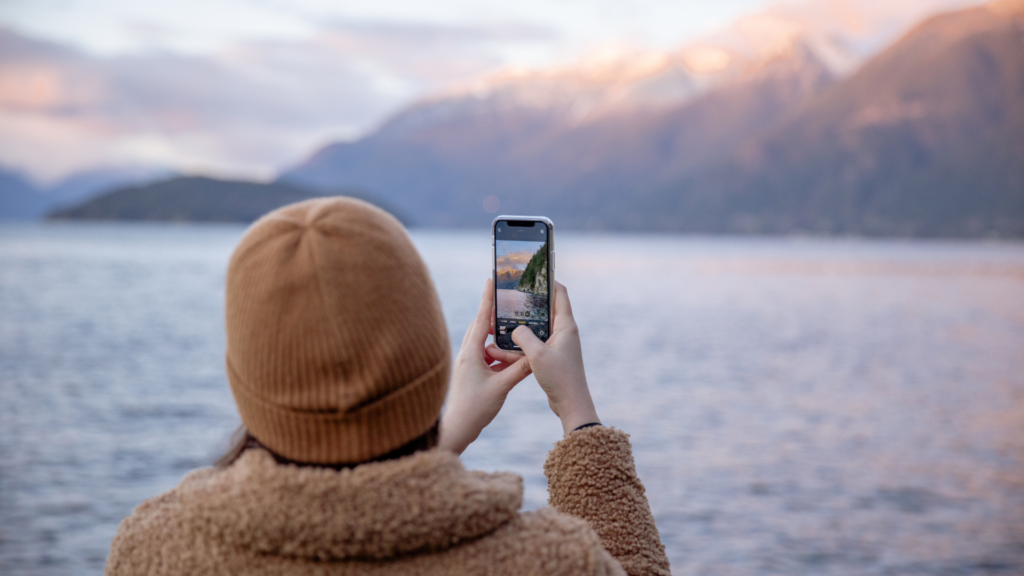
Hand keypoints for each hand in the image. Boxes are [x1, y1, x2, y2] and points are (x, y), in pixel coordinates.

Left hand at [439, 278, 531, 454]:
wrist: (457, 429)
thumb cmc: (475, 409)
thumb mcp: (502, 388)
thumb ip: (519, 369)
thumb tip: (536, 354)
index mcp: (470, 353)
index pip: (481, 319)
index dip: (487, 299)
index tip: (491, 280)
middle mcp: (466, 354)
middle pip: (480, 325)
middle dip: (492, 311)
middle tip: (505, 295)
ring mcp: (467, 363)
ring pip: (482, 340)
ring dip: (495, 332)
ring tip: (510, 322)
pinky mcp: (470, 373)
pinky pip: (484, 354)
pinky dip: (495, 349)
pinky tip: (507, 352)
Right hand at [511, 282, 599, 435]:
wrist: (571, 405)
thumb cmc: (560, 378)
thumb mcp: (537, 355)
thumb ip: (523, 336)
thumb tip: (514, 328)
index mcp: (565, 326)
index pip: (559, 293)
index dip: (547, 281)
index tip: (532, 273)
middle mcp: (563, 332)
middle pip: (544, 309)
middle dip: (525, 305)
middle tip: (509, 297)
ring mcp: (557, 345)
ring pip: (534, 329)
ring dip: (518, 329)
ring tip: (499, 324)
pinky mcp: (550, 357)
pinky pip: (532, 345)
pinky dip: (519, 345)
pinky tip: (502, 348)